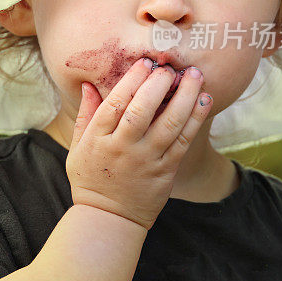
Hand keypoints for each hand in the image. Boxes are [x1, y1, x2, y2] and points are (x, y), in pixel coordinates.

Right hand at [65, 57, 212, 229]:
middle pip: (142, 110)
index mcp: (98, 138)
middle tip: (170, 66)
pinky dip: (196, 119)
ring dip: (185, 96)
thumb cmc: (91, 178)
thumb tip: (89, 84)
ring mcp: (146, 160)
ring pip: (169, 123)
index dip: (132, 79)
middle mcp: (123, 148)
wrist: (109, 218)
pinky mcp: (166, 171)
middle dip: (158, 84)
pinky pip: (183, 141)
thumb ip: (85, 114)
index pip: (116, 103)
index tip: (145, 62)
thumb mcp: (78, 146)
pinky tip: (204, 101)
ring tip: (195, 75)